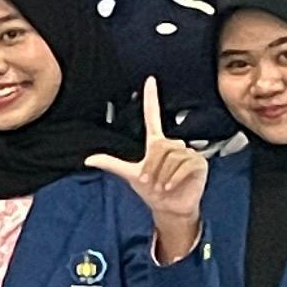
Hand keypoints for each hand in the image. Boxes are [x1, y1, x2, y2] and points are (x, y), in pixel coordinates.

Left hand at [87, 76, 217, 259]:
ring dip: (163, 175)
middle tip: (153, 182)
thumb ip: (112, 164)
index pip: (152, 116)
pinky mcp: (199, 162)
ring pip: (171, 157)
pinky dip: (174, 178)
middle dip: (153, 168)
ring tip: (163, 185)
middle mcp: (173, 144)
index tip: (149, 80)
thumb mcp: (130, 175)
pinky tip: (171, 186)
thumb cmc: (152, 190)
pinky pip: (184, 165)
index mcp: (156, 143)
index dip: (151, 99)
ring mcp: (188, 152)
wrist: (169, 207)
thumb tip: (88, 159)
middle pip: (160, 147)